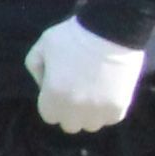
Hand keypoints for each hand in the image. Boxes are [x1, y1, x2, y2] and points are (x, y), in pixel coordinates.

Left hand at [28, 16, 148, 133]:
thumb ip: (35, 68)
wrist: (111, 30)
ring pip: (91, 125)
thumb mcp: (41, 46)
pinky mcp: (119, 107)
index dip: (53, 103)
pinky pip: (110, 119)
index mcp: (53, 97)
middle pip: (69, 125)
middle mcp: (74, 109)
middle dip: (70, 112)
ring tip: (93, 95)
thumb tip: (43, 85)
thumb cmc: (72, 36)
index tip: (59, 91)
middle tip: (77, 94)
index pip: (49, 116)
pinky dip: (108, 111)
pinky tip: (107, 95)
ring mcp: (98, 110)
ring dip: (90, 114)